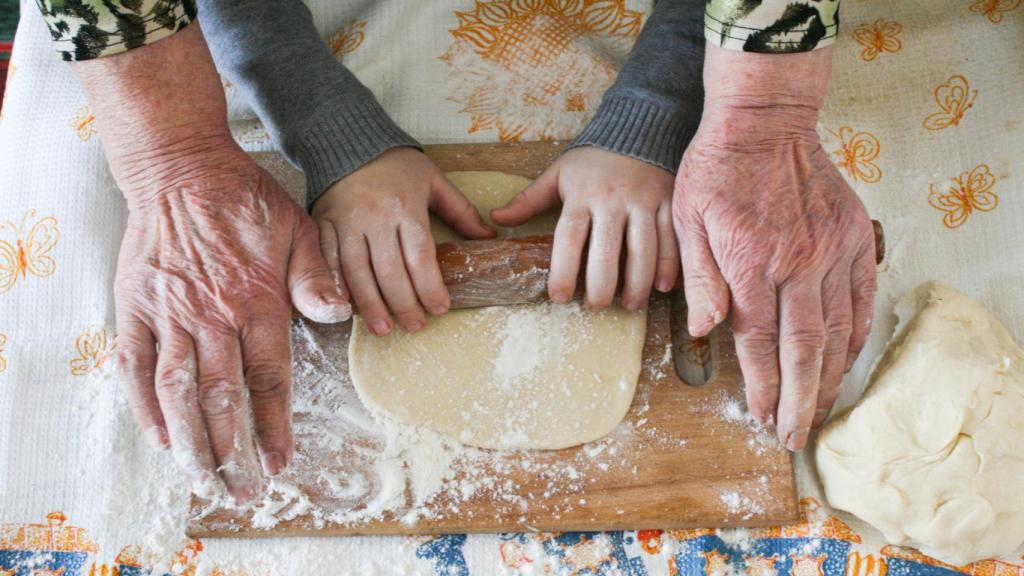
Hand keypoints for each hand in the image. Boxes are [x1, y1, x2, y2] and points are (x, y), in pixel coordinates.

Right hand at [72, 24, 346, 502]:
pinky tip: (159, 438)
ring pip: (179, 391)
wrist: (181, 166)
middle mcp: (213, 315)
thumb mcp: (299, 230)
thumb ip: (317, 278)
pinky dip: (144, 405)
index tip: (281, 460)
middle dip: (235, 451)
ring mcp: (170, 313)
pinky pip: (135, 365)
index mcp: (258, 300)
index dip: (274, 425)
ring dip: (191, 441)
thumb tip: (340, 315)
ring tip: (203, 480)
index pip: (268, 378)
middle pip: (224, 397)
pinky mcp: (136, 307)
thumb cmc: (246, 199)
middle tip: (245, 491)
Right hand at [312, 147, 493, 335]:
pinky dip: (337, 287)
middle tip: (416, 326)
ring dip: (371, 305)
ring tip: (384, 329)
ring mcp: (347, 224)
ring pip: (357, 272)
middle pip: (390, 271)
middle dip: (404, 304)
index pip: (420, 256)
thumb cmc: (396, 164)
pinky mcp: (324, 225)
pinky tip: (347, 309)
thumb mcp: (433, 180)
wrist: (348, 139)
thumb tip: (489, 237)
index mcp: (406, 208)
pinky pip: (328, 261)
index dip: (430, 286)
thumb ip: (461, 211)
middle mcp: (375, 219)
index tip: (440, 308)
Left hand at [491, 147, 678, 310]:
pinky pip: (671, 237)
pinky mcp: (669, 201)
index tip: (558, 298)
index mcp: (581, 195)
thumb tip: (496, 218)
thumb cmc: (593, 158)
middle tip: (595, 307)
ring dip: (636, 283)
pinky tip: (662, 287)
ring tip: (629, 305)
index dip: (563, 271)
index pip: (569, 238)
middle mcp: (612, 200)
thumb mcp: (558, 173)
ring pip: (642, 250)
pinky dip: (669, 264)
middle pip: (606, 252)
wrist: (638, 126)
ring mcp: (643, 201)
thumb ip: (529, 199)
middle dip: (600, 286)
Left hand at [674, 46, 876, 450]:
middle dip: (799, 400)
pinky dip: (856, 334)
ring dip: (829, 376)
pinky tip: (846, 360)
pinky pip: (862, 297)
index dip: (761, 387)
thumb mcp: (687, 219)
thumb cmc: (716, 168)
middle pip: (803, 349)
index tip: (761, 416)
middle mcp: (797, 263)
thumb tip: (705, 331)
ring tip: (820, 410)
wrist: (765, 119)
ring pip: (837, 330)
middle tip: (794, 435)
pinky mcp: (854, 236)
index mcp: (750, 262)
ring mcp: (831, 250)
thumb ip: (700, 278)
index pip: (759, 342)